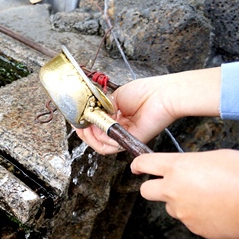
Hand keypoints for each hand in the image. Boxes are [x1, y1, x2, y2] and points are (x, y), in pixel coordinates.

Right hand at [76, 68, 221, 153]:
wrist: (161, 94)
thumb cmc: (144, 92)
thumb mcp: (114, 98)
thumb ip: (101, 109)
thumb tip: (89, 117)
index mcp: (117, 118)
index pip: (96, 127)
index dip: (85, 125)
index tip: (77, 119)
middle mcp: (119, 129)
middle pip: (96, 139)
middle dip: (84, 133)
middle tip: (80, 125)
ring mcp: (124, 137)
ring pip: (101, 145)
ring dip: (90, 136)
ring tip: (88, 125)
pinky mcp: (129, 141)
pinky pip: (110, 146)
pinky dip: (101, 138)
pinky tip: (98, 128)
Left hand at [131, 149, 238, 238]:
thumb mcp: (218, 156)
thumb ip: (194, 163)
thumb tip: (188, 168)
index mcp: (178, 167)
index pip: (145, 163)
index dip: (139, 164)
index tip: (137, 166)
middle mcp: (173, 190)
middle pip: (146, 190)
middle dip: (153, 186)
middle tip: (167, 184)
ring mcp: (182, 212)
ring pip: (170, 207)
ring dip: (180, 202)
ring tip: (206, 197)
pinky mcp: (193, 228)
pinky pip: (189, 220)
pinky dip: (197, 215)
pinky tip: (215, 210)